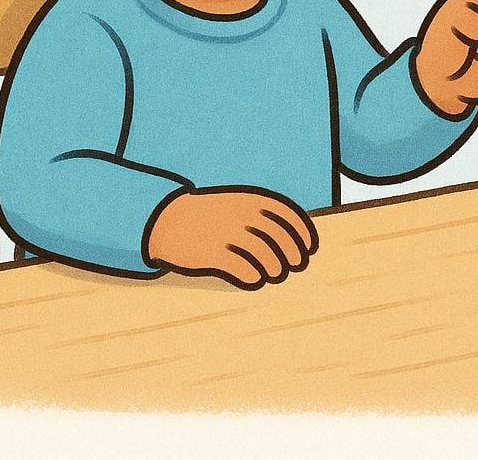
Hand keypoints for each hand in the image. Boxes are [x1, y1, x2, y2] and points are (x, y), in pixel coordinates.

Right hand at [146, 186, 318, 288]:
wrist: (167, 218)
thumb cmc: (209, 213)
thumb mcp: (235, 203)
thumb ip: (261, 213)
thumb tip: (294, 237)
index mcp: (249, 200)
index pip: (287, 216)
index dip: (303, 234)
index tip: (310, 248)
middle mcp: (241, 216)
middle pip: (280, 239)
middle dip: (293, 255)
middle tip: (295, 265)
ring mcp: (227, 234)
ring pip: (266, 257)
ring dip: (276, 269)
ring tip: (276, 273)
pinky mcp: (214, 254)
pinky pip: (244, 270)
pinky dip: (255, 277)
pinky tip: (255, 278)